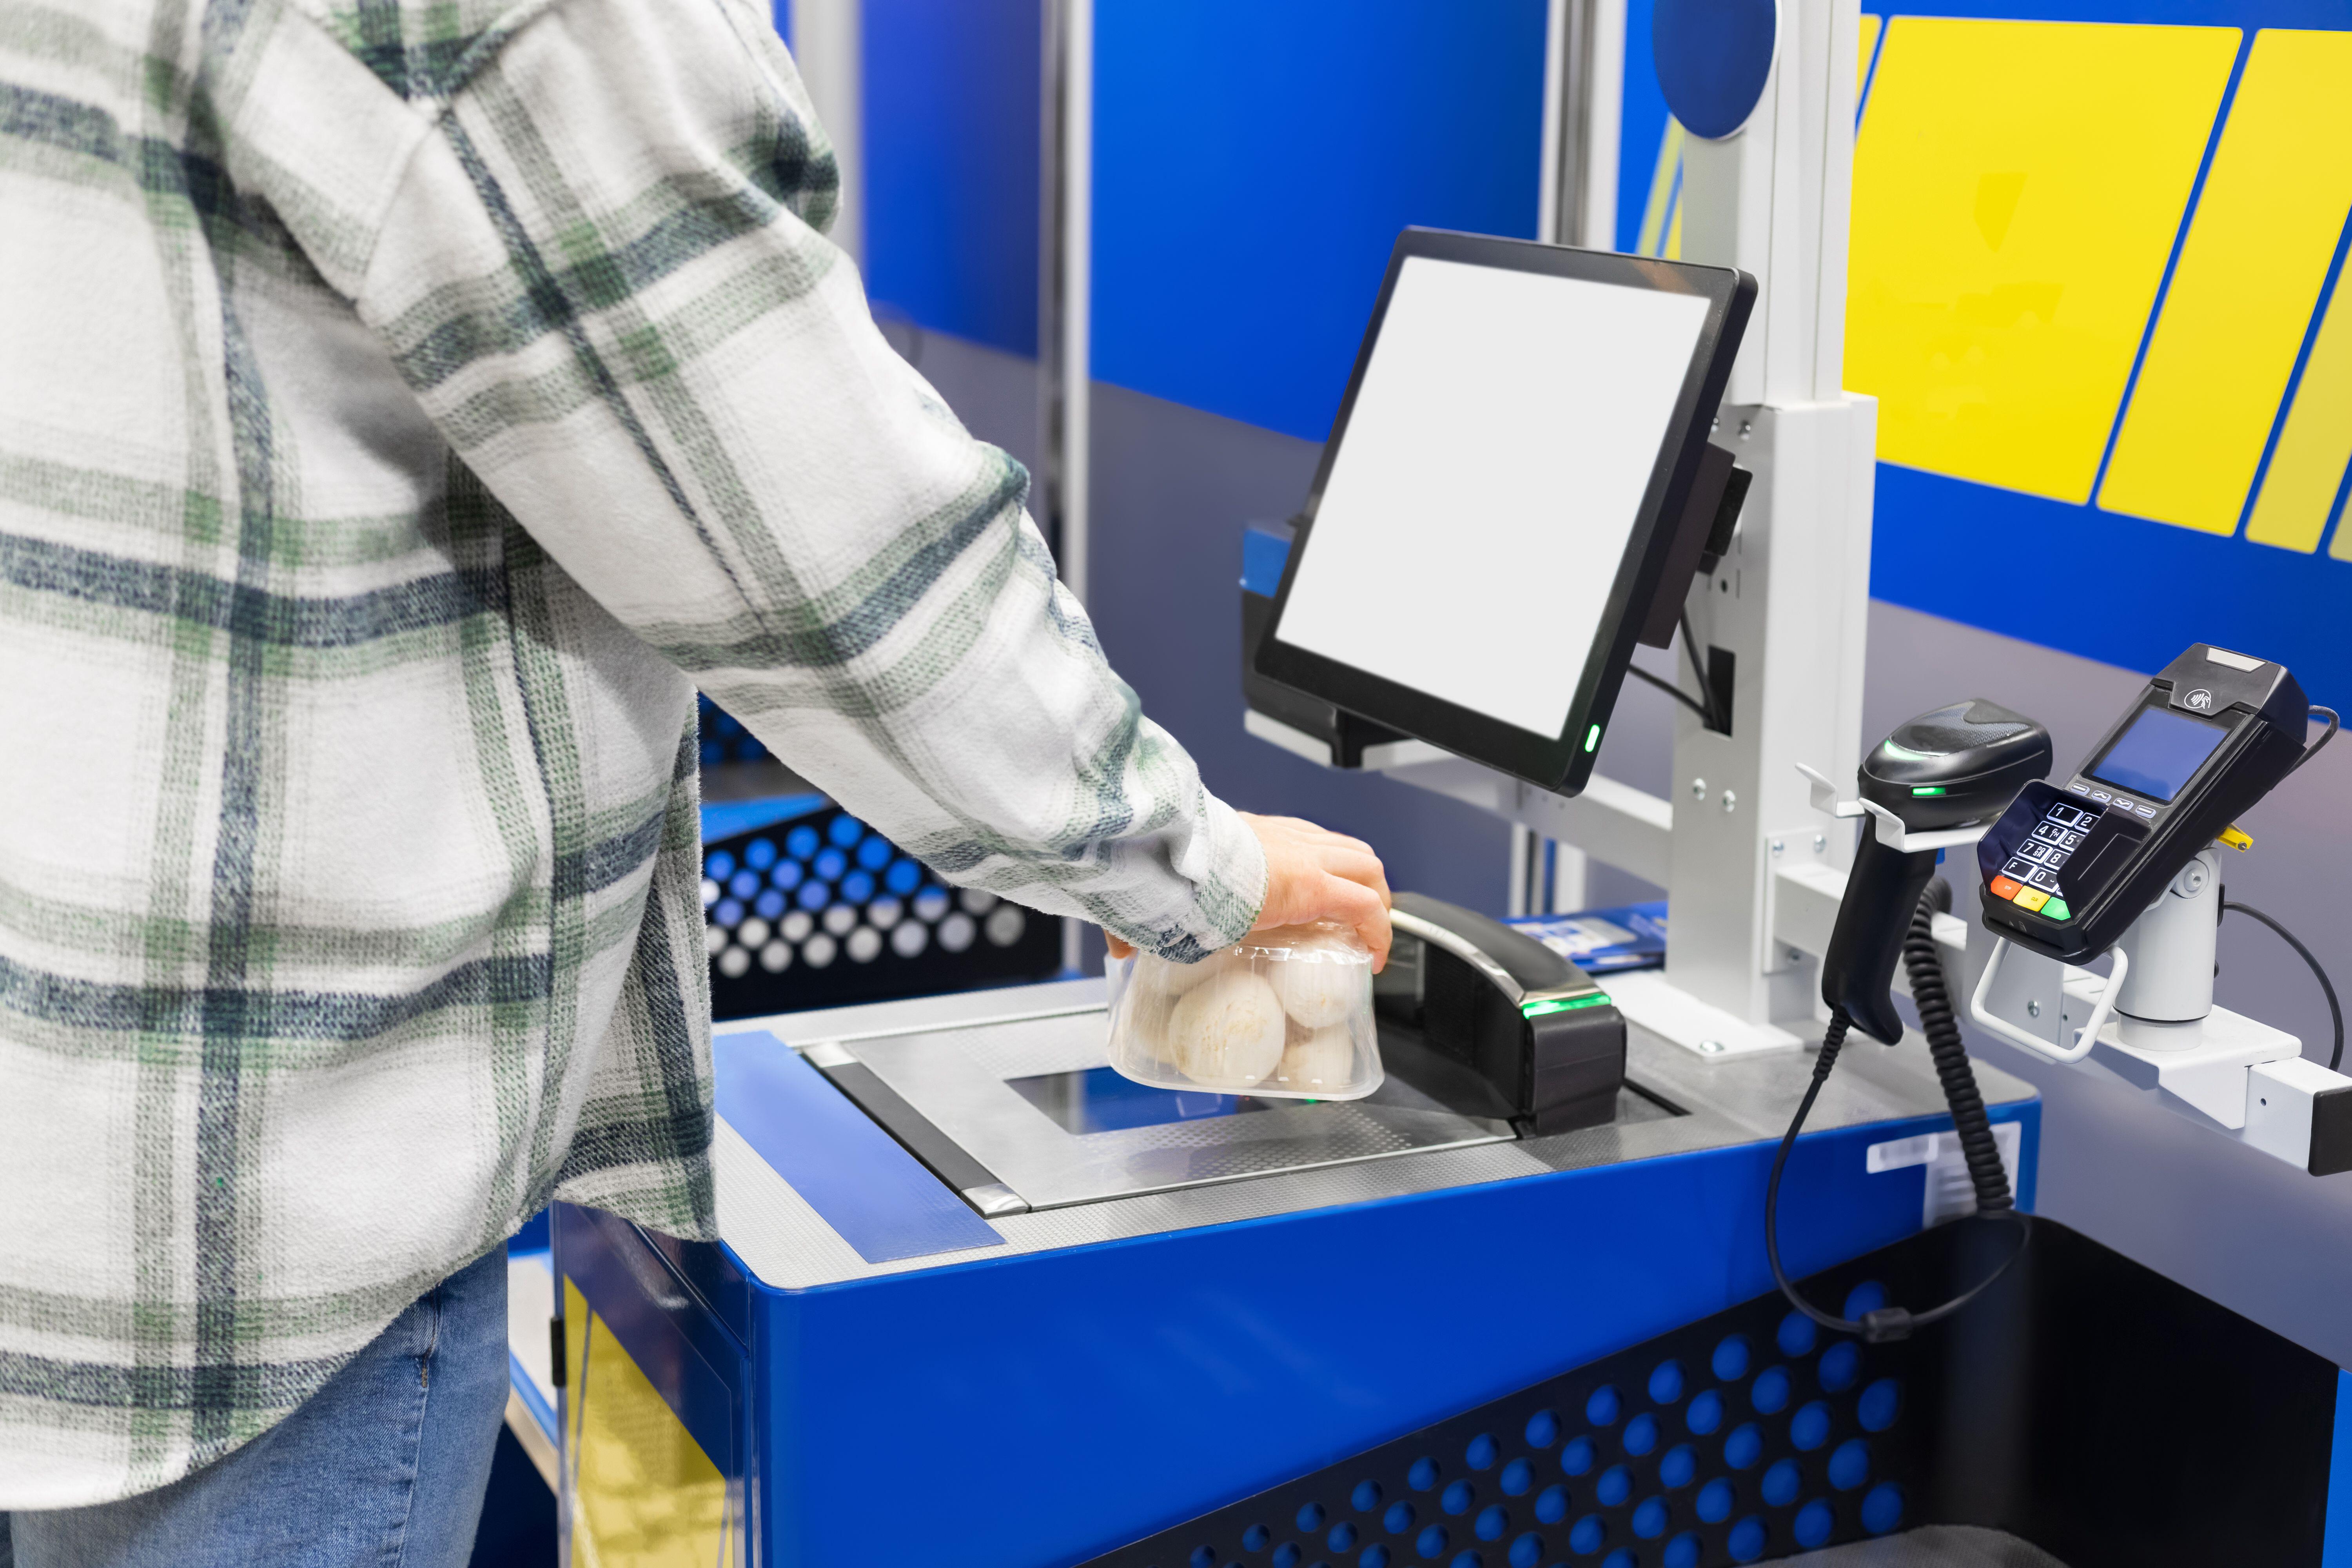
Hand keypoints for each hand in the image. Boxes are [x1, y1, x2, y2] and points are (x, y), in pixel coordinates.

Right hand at [1105, 813, 1392, 969]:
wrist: (1172, 858)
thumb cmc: (1163, 869)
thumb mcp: (1158, 891)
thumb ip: (1142, 921)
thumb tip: (1119, 950)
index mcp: (1253, 836)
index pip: (1304, 840)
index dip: (1321, 867)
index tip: (1319, 898)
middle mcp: (1288, 839)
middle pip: (1347, 848)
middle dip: (1363, 879)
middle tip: (1357, 918)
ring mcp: (1306, 859)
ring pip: (1368, 866)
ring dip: (1378, 900)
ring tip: (1371, 935)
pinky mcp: (1315, 886)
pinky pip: (1366, 907)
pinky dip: (1379, 930)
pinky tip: (1377, 956)